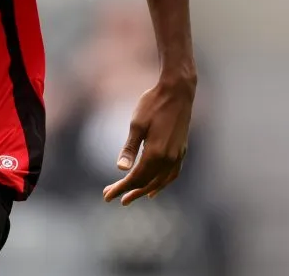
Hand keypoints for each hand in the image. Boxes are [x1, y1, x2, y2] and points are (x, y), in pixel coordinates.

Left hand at [103, 75, 194, 205]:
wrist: (178, 92)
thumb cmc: (153, 105)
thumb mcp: (137, 125)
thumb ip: (130, 149)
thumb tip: (120, 169)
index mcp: (156, 153)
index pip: (135, 178)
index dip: (120, 188)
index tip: (107, 196)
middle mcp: (169, 159)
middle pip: (146, 182)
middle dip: (129, 191)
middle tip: (112, 196)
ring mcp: (177, 156)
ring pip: (160, 182)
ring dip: (144, 190)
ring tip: (131, 196)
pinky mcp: (181, 151)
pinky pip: (171, 175)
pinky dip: (162, 184)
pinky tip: (155, 188)